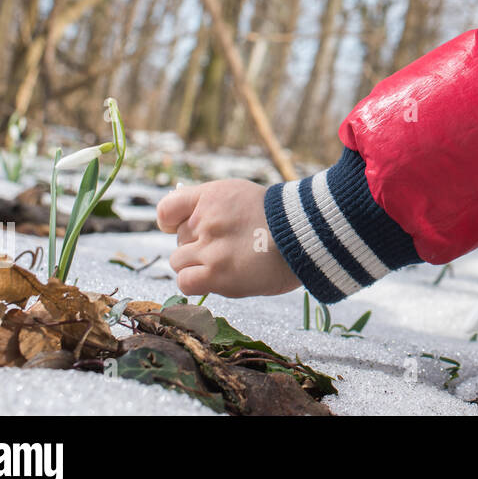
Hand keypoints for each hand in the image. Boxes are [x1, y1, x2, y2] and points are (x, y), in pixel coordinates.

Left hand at [155, 179, 301, 297]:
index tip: (188, 229)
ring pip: (179, 261)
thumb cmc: (281, 220)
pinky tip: (216, 279)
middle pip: (179, 239)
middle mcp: (207, 219)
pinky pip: (185, 282)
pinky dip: (196, 282)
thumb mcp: (243, 196)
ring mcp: (210, 247)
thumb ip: (213, 208)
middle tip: (228, 248)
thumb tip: (183, 225)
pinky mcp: (217, 273)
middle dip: (197, 245)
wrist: (309, 236)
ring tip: (226, 264)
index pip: (167, 210)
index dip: (173, 223)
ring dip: (197, 265)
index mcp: (212, 196)